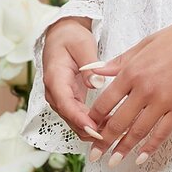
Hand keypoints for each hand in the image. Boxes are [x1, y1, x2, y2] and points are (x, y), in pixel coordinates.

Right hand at [41, 16, 106, 143]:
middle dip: (91, 130)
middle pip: (71, 118)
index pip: (66, 104)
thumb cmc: (71, 38)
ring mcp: (61, 98)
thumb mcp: (82, 45)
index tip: (96, 130)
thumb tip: (96, 82)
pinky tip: (111, 126)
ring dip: (94, 129)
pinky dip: (93, 123)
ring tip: (117, 133)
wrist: (61, 35)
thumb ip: (89, 64)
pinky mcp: (69, 100)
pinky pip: (80, 116)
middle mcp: (55, 93)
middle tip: (114, 135)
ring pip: (75, 121)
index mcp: (55, 79)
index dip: (80, 120)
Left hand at [80, 7, 171, 166]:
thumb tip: (93, 70)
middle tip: (95, 154)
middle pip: (118, 122)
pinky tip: (140, 158)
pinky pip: (162, 133)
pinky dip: (150, 147)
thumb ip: (118, 62)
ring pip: (138, 131)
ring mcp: (163, 101)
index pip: (105, 102)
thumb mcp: (143, 44)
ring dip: (123, 149)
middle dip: (103, 141)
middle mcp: (144, 89)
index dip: (94, 118)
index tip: (87, 127)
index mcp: (132, 71)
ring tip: (112, 162)